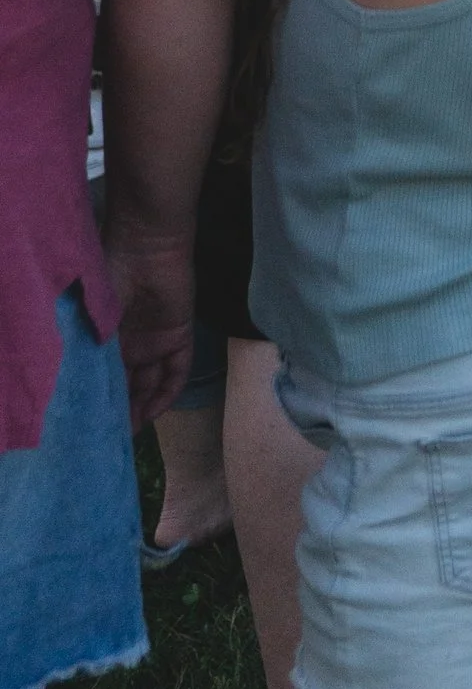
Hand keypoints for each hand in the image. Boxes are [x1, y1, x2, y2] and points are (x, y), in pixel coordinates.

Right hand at [104, 230, 193, 427]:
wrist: (146, 246)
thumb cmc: (110, 278)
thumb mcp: (92, 321)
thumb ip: (90, 354)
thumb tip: (75, 393)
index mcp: (107, 340)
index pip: (105, 379)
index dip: (100, 404)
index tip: (90, 431)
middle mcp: (131, 345)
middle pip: (127, 386)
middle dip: (121, 413)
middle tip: (110, 442)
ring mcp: (156, 341)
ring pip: (150, 383)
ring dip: (142, 409)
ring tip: (129, 436)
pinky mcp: (179, 335)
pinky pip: (176, 371)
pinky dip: (167, 393)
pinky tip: (154, 413)